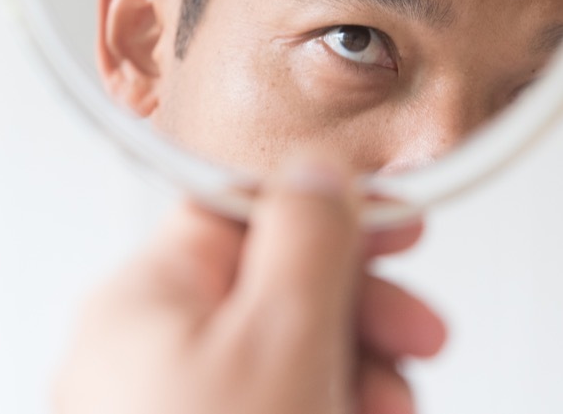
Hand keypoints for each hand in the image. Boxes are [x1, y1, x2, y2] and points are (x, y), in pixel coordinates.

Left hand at [54, 158, 445, 413]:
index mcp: (141, 301)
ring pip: (281, 362)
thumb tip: (316, 171)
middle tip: (422, 342)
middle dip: (360, 315)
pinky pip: (268, 410)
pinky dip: (325, 413)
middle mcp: (140, 355)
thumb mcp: (281, 340)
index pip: (240, 213)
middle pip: (270, 292)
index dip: (329, 212)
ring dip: (356, 380)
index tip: (403, 227)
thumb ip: (304, 239)